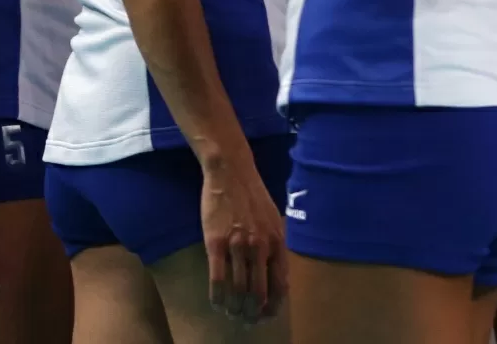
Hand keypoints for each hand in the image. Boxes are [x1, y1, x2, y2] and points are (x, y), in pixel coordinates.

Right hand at [200, 151, 287, 322]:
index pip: (280, 285)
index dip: (274, 305)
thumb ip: (274, 248)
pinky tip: (217, 304)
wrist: (231, 174)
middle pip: (258, 293)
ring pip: (237, 289)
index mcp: (278, 243)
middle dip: (253, 313)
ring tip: (232, 314)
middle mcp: (261, 247)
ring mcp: (238, 246)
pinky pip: (217, 279)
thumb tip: (275, 275)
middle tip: (247, 321)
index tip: (267, 315)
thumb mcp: (274, 222)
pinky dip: (217, 297)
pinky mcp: (216, 243)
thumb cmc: (253, 198)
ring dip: (235, 308)